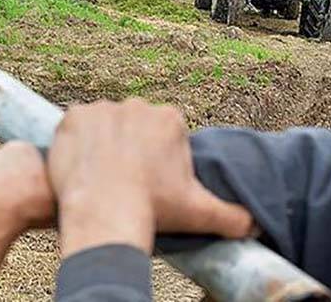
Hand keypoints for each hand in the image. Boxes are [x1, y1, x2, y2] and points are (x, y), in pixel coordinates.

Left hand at [49, 99, 253, 257]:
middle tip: (123, 179)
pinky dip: (75, 141)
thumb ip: (233, 216)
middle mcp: (139, 105)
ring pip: (103, 125)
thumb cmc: (154, 208)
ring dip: (102, 143)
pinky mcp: (74, 115)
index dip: (153, 158)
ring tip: (100, 175)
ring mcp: (104, 108)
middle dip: (128, 147)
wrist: (106, 211)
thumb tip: (257, 225)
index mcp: (170, 119)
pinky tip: (80, 165)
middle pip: (132, 126)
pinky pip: (74, 124)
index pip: (159, 134)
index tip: (147, 180)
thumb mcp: (200, 211)